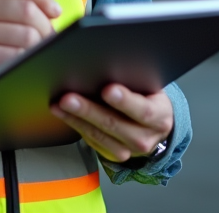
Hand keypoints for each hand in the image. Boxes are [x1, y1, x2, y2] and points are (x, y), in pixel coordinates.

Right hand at [0, 0, 61, 97]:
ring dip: (39, 46)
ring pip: (27, 34)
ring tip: (35, 51)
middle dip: (46, 26)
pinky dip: (26, 60)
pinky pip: (16, 55)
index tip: (54, 10)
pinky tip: (20, 62)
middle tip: (49, 37)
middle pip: (27, 8)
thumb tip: (48, 9)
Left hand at [50, 84, 172, 162]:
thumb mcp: (150, 88)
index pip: (143, 110)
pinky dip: (75, 124)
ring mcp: (128, 149)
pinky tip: (62, 112)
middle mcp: (145, 137)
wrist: (154, 125)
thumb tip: (108, 64)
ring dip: (75, 119)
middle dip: (89, 110)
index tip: (107, 90)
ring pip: (99, 135)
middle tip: (69, 98)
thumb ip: (134, 80)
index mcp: (159, 116)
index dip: (125, 101)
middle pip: (114, 124)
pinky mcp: (112, 155)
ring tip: (59, 104)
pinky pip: (91, 140)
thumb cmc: (148, 98)